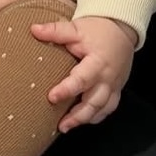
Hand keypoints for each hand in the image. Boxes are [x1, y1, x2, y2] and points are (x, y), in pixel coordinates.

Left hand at [29, 14, 136, 132]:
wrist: (121, 29)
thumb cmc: (99, 30)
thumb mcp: (76, 28)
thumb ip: (56, 31)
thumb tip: (34, 30)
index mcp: (98, 62)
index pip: (83, 79)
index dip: (67, 89)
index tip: (52, 97)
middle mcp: (108, 77)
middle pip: (94, 101)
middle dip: (77, 115)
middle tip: (60, 124)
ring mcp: (114, 85)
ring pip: (103, 108)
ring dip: (85, 119)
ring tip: (66, 127)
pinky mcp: (116, 89)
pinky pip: (109, 108)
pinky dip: (96, 116)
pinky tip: (82, 121)